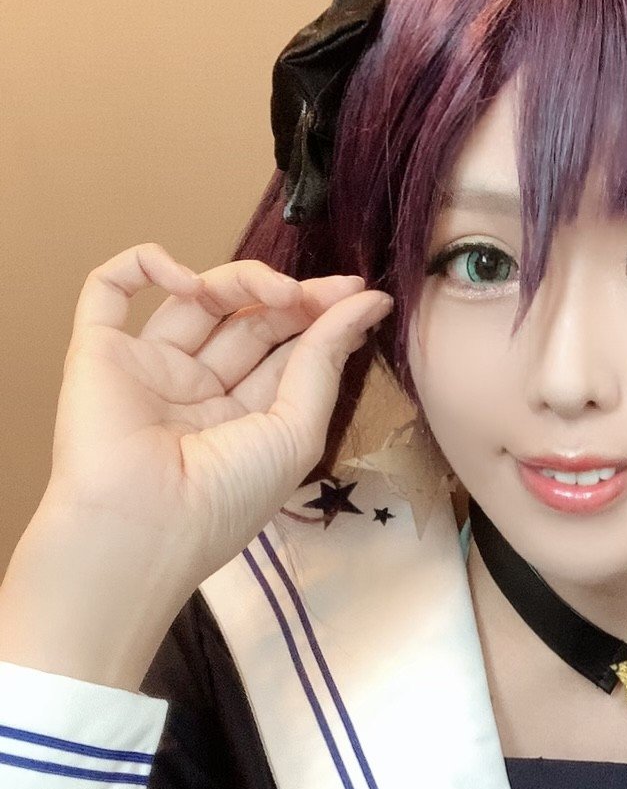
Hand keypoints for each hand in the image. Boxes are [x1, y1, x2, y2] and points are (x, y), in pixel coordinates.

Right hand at [45, 241, 393, 584]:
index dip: (321, 318)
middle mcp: (197, 391)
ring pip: (196, 298)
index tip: (361, 294)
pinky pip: (109, 289)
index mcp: (245, 419)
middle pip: (247, 320)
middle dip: (291, 298)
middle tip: (327, 290)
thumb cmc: (223, 498)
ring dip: (240, 280)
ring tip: (279, 291)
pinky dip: (145, 264)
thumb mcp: (296, 432)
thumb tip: (367, 304)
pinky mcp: (98, 351)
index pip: (285, 352)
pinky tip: (188, 278)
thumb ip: (324, 363)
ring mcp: (148, 368)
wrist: (142, 525)